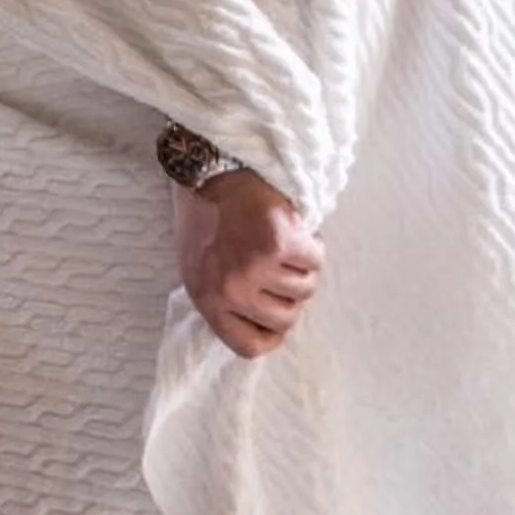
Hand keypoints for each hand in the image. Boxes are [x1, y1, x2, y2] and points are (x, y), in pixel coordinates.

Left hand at [174, 169, 323, 359]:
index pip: (251, 347)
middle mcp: (231, 290)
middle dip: (289, 294)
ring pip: (306, 289)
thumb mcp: (199, 268)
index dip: (271, 332)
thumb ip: (226, 302)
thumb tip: (265, 328)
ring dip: (302, 267)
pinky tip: (296, 228)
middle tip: (278, 265)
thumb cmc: (205, 216)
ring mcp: (256, 268)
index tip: (275, 310)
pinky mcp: (280, 243)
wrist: (209, 168)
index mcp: (207, 300)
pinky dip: (312, 244)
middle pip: (286, 319)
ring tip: (283, 242)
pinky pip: (315, 261)